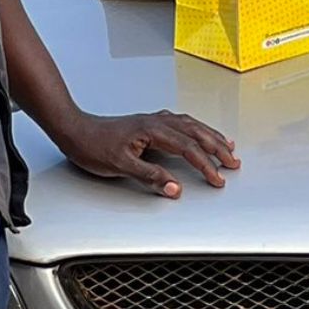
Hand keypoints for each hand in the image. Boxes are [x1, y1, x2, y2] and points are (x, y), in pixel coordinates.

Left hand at [53, 110, 239, 196]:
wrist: (74, 130)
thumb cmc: (93, 145)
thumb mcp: (121, 166)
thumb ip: (151, 176)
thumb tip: (175, 188)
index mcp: (154, 130)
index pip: (188, 148)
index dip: (206, 165)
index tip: (218, 178)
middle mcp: (158, 121)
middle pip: (196, 133)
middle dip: (217, 147)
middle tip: (233, 161)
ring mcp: (154, 120)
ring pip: (191, 125)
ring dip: (210, 135)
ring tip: (226, 144)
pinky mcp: (149, 122)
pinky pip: (182, 122)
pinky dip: (196, 128)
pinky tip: (198, 132)